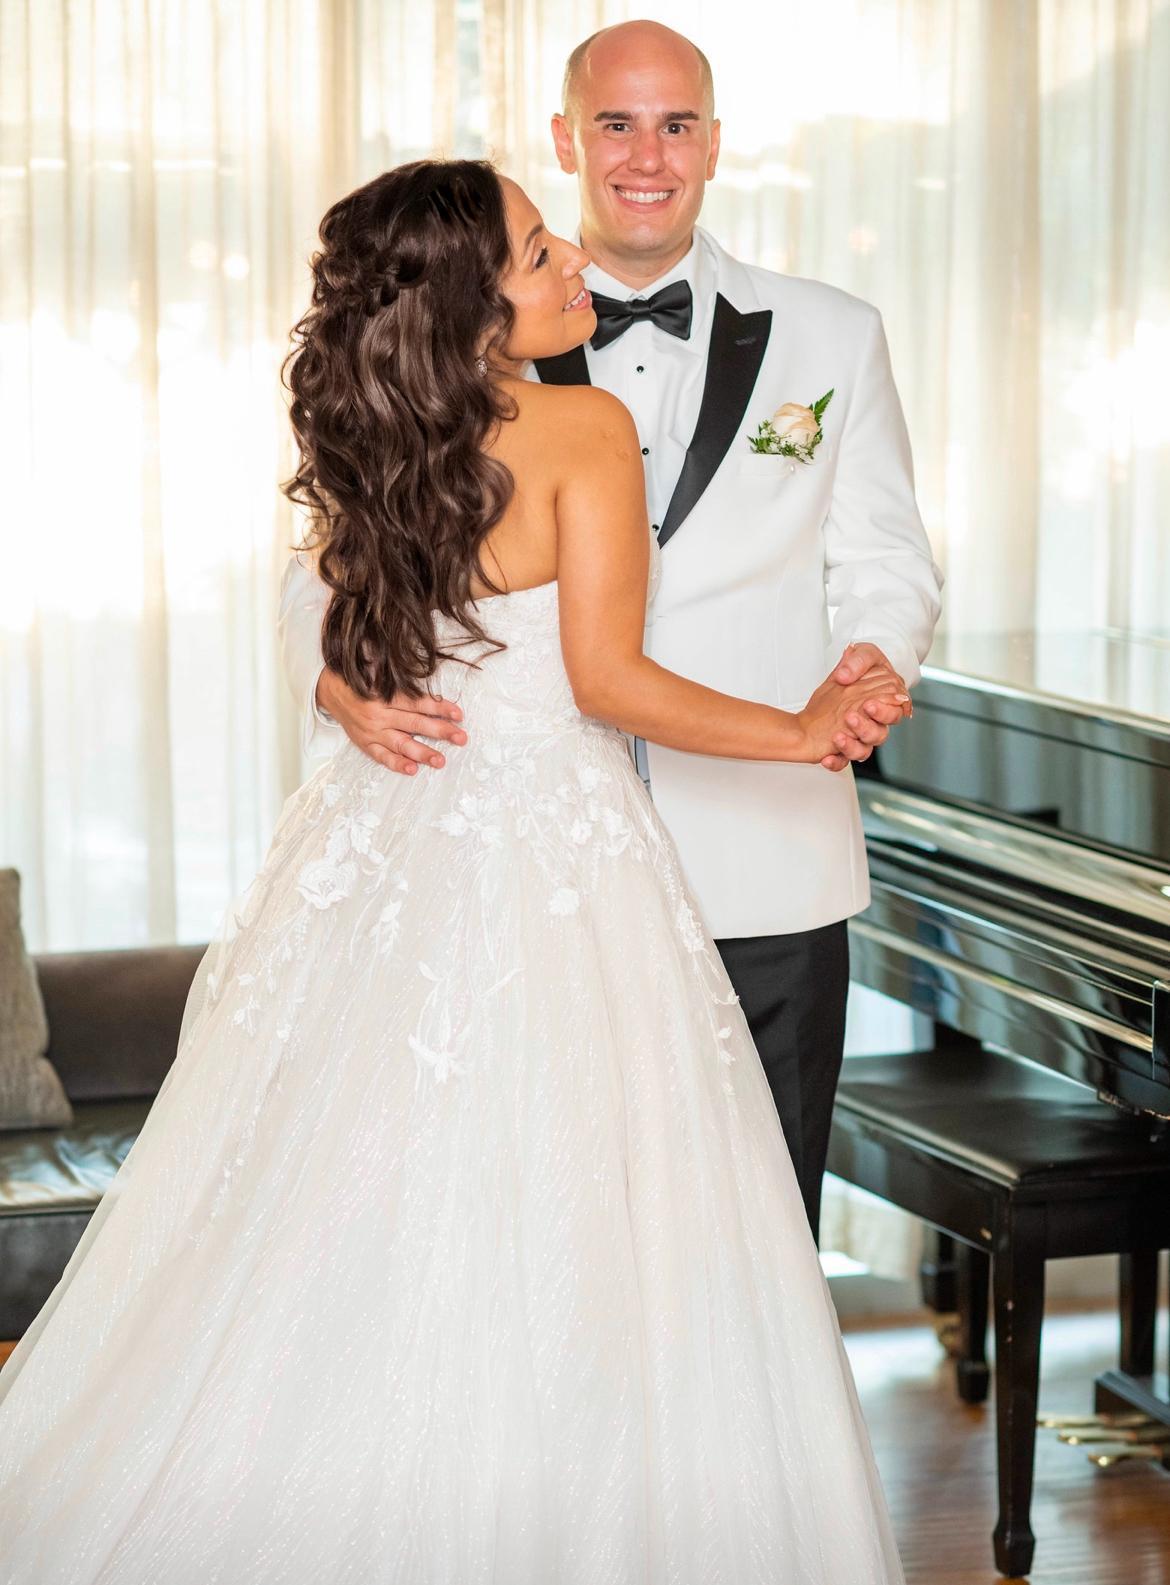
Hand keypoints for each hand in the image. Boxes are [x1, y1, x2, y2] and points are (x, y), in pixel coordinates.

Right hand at [316, 668, 465, 774]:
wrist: (330, 691)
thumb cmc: (359, 679)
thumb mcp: (376, 669)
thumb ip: (397, 674)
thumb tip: (420, 663)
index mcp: (384, 695)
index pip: (417, 703)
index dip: (439, 708)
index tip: (458, 714)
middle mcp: (379, 715)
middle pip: (414, 724)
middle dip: (440, 731)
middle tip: (461, 738)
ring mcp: (372, 732)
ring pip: (400, 744)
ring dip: (422, 753)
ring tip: (440, 760)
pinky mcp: (365, 743)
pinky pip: (382, 756)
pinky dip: (396, 764)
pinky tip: (412, 769)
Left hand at [819, 643, 912, 771]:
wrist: (827, 691)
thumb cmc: (852, 674)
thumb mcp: (859, 656)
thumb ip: (858, 660)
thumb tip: (846, 673)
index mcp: (884, 701)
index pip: (895, 711)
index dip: (885, 710)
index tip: (868, 704)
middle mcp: (873, 722)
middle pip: (881, 734)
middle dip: (868, 727)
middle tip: (852, 716)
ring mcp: (857, 736)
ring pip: (865, 751)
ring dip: (852, 745)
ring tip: (838, 736)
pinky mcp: (842, 748)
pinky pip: (842, 761)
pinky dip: (835, 762)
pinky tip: (826, 758)